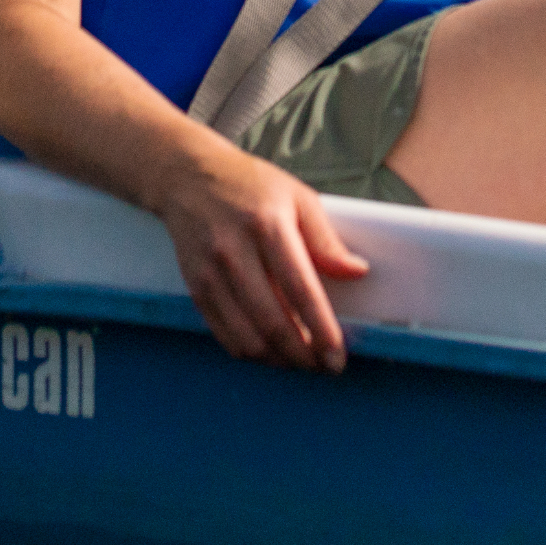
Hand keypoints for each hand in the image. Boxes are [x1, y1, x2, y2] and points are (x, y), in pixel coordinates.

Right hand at [150, 141, 370, 371]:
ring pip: (246, 335)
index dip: (321, 329)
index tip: (337, 354)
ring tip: (301, 363)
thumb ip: (325, 239)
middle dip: (302, 354)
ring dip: (277, 359)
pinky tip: (270, 352)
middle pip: (271, 321)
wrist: (188, 177)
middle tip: (324, 367)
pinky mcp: (194, 285)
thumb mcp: (298, 197)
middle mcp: (234, 251)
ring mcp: (210, 272)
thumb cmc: (251, 186)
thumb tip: (357, 271)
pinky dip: (249, 351)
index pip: (300, 289)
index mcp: (267, 225)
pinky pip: (223, 333)